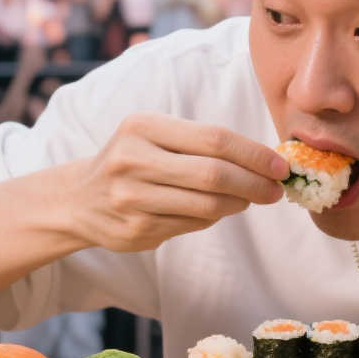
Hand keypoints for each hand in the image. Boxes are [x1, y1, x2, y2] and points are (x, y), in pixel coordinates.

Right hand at [64, 114, 287, 254]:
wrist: (78, 199)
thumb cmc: (132, 160)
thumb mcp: (154, 136)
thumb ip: (200, 143)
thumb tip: (263, 161)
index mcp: (142, 127)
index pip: (214, 138)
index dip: (254, 154)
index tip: (280, 166)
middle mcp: (133, 160)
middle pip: (213, 174)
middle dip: (253, 184)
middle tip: (275, 191)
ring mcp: (131, 198)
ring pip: (205, 205)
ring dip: (237, 204)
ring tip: (248, 199)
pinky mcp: (135, 230)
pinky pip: (191, 225)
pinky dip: (212, 218)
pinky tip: (215, 210)